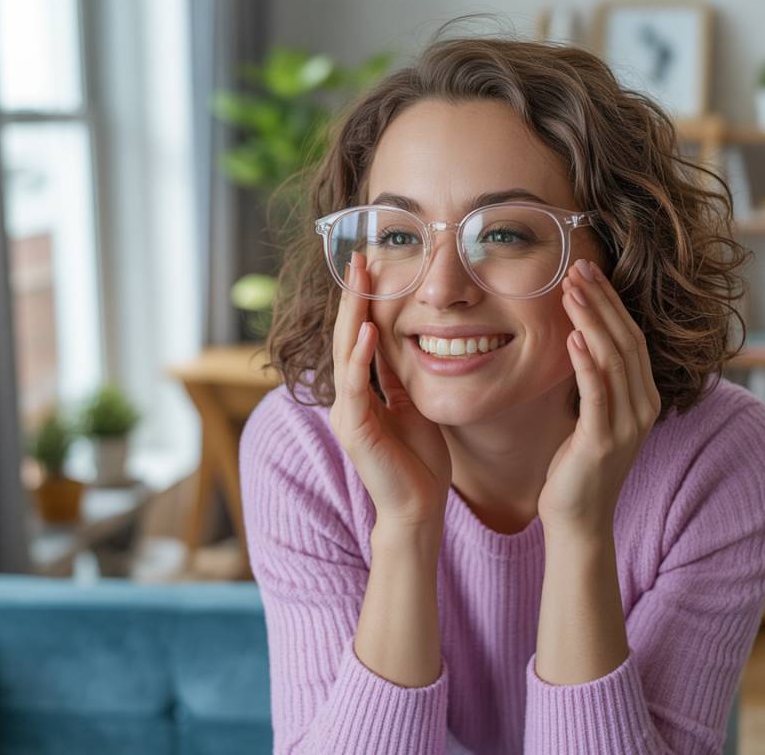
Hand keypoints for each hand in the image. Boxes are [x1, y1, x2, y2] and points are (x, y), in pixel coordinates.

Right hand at [329, 251, 451, 529]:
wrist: (418, 507)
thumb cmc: (419, 461)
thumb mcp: (412, 405)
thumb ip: (399, 377)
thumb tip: (399, 341)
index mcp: (360, 393)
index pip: (358, 336)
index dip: (362, 302)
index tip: (370, 266)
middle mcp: (346, 398)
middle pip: (346, 336)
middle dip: (353, 296)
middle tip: (358, 256)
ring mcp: (346, 413)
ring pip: (345, 352)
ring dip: (353, 313)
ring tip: (359, 278)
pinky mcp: (355, 429)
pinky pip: (356, 385)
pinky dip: (361, 356)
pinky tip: (369, 329)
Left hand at [538, 258, 661, 535]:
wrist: (578, 520)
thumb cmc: (578, 467)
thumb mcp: (592, 414)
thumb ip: (596, 380)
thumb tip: (581, 337)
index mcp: (643, 397)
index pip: (631, 338)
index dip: (611, 303)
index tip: (588, 271)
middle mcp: (643, 407)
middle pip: (626, 341)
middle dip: (601, 301)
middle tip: (577, 268)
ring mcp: (627, 425)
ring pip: (614, 360)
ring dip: (591, 321)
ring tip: (570, 291)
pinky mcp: (602, 441)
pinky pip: (597, 393)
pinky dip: (586, 362)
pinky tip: (572, 337)